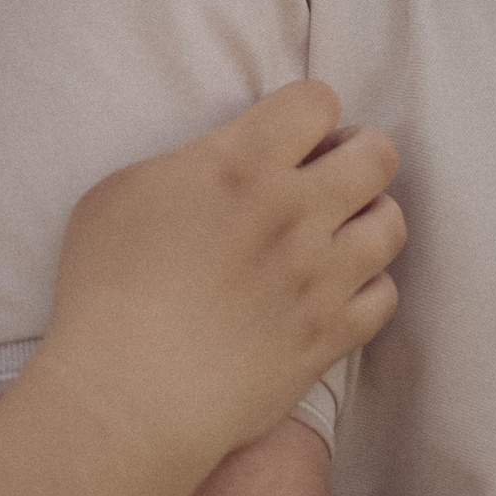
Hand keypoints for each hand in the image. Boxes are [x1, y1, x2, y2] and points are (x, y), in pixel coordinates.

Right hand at [52, 82, 404, 466]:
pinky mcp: (332, 334)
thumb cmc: (104, 292)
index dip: (308, 114)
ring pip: (391, 223)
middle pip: (377, 154)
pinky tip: (332, 293)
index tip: (290, 139)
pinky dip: (365, 289)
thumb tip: (221, 165)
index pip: (317, 101)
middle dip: (358, 155)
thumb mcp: (120, 194)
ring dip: (367, 221)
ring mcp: (322, 276)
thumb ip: (187, 164)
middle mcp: (295, 212)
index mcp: (240, 164)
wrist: (127, 394)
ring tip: (335, 236)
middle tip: (327, 179)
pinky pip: (385, 295)